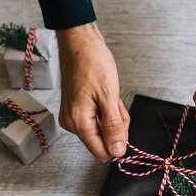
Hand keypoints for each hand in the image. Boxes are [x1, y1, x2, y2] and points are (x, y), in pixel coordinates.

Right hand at [56, 22, 129, 161]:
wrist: (79, 42)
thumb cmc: (92, 62)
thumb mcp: (109, 96)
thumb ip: (113, 127)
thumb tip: (117, 151)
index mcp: (78, 122)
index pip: (102, 153)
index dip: (117, 143)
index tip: (122, 124)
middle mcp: (72, 123)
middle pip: (103, 141)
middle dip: (116, 126)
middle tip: (116, 104)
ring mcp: (73, 117)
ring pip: (102, 130)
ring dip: (112, 116)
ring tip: (110, 96)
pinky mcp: (76, 110)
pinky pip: (97, 120)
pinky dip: (106, 110)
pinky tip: (105, 95)